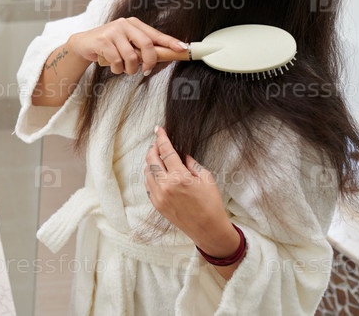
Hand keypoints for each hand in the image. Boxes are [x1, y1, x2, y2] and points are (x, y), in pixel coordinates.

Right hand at [67, 17, 186, 75]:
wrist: (83, 44)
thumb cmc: (108, 45)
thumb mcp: (126, 44)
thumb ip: (141, 48)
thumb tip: (162, 58)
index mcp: (134, 23)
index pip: (155, 34)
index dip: (170, 42)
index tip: (182, 48)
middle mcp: (124, 24)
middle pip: (147, 44)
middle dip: (149, 61)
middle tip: (147, 70)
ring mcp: (113, 31)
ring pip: (131, 56)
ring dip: (130, 69)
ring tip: (125, 70)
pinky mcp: (103, 41)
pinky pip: (117, 61)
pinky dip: (117, 69)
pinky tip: (113, 67)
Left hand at [144, 126, 240, 257]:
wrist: (208, 230)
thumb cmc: (211, 203)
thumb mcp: (207, 178)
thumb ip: (191, 163)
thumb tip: (181, 154)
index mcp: (180, 177)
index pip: (166, 151)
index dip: (161, 138)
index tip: (158, 130)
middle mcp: (166, 186)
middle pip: (151, 159)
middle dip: (153, 147)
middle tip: (157, 142)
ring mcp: (158, 196)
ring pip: (147, 171)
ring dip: (150, 161)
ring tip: (157, 156)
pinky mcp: (156, 204)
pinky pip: (148, 184)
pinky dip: (150, 175)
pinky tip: (157, 172)